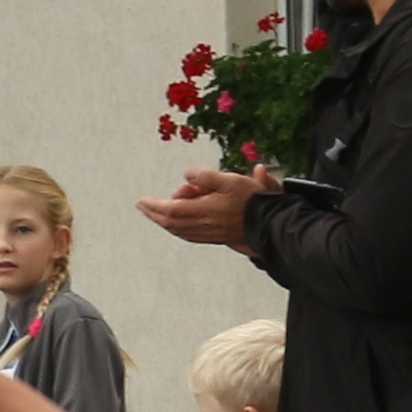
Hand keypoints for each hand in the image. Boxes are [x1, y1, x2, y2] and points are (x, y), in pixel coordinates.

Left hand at [135, 164, 274, 248]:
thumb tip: (187, 173)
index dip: (155, 206)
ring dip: (165, 221)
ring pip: (179, 230)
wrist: (269, 224)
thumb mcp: (230, 180)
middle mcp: (203, 225)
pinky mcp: (216, 238)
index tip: (142, 201)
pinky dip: (178, 228)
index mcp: (204, 210)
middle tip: (143, 206)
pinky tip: (178, 225)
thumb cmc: (253, 202)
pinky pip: (189, 235)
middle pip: (172, 222)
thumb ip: (206, 176)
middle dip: (155, 214)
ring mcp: (209, 233)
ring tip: (157, 212)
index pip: (172, 209)